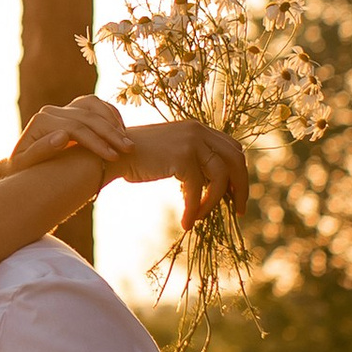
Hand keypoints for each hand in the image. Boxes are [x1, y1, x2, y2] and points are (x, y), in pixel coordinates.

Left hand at [6, 94, 133, 177]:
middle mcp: (52, 110)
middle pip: (88, 117)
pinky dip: (110, 114)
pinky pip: (96, 104)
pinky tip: (122, 131)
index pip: (76, 128)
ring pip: (94, 107)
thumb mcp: (26, 165)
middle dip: (111, 133)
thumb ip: (41, 150)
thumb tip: (63, 135)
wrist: (22, 164)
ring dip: (113, 122)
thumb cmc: (23, 170)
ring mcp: (63, 107)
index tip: (113, 158)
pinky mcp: (72, 108)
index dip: (96, 142)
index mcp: (41, 120)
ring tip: (128, 142)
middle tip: (129, 149)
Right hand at [118, 119, 249, 228]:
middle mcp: (198, 131)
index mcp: (198, 128)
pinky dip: (194, 209)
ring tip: (201, 218)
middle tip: (239, 211)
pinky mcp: (181, 157)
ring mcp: (191, 142)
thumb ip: (194, 160)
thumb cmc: (138, 159)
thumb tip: (216, 185)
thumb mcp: (172, 154)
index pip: (232, 149)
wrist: (110, 155)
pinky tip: (187, 222)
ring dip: (214, 203)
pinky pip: (197, 189)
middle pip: (235, 160)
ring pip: (220, 177)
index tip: (235, 194)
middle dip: (241, 187)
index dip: (238, 172)